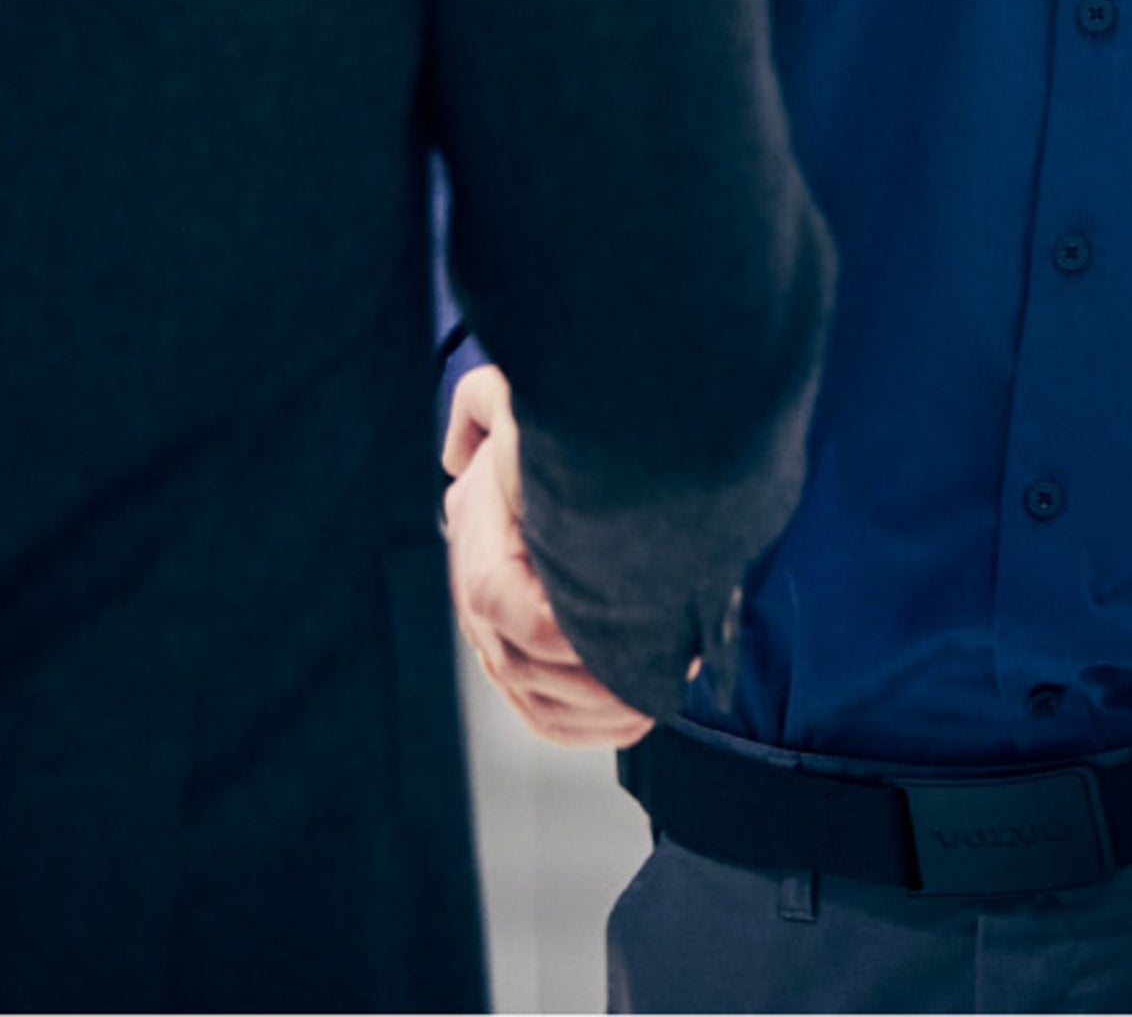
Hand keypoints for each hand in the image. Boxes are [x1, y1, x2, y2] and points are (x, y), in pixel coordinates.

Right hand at [441, 363, 651, 748]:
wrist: (567, 447)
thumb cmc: (557, 426)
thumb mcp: (525, 402)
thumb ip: (491, 405)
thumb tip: (459, 457)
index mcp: (479, 534)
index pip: (502, 603)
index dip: (559, 630)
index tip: (627, 626)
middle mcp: (475, 589)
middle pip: (521, 666)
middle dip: (599, 680)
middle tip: (672, 665)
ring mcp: (492, 631)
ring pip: (533, 699)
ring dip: (599, 712)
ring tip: (662, 693)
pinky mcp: (517, 657)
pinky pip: (540, 712)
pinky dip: (586, 728)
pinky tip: (636, 717)